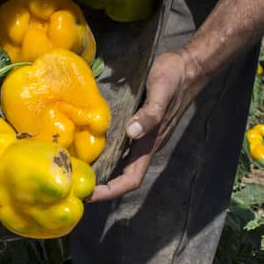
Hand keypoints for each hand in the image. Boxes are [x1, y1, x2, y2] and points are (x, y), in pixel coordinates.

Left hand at [90, 48, 208, 202]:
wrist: (188, 68)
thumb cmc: (175, 78)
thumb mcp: (161, 91)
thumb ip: (150, 113)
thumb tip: (132, 132)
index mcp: (149, 144)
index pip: (131, 179)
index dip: (111, 191)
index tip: (90, 196)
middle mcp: (145, 145)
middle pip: (123, 177)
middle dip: (102, 188)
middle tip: (76, 188)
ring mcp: (142, 137)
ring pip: (121, 164)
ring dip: (102, 173)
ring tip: (79, 174)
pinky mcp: (138, 127)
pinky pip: (120, 148)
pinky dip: (105, 155)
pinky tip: (91, 150)